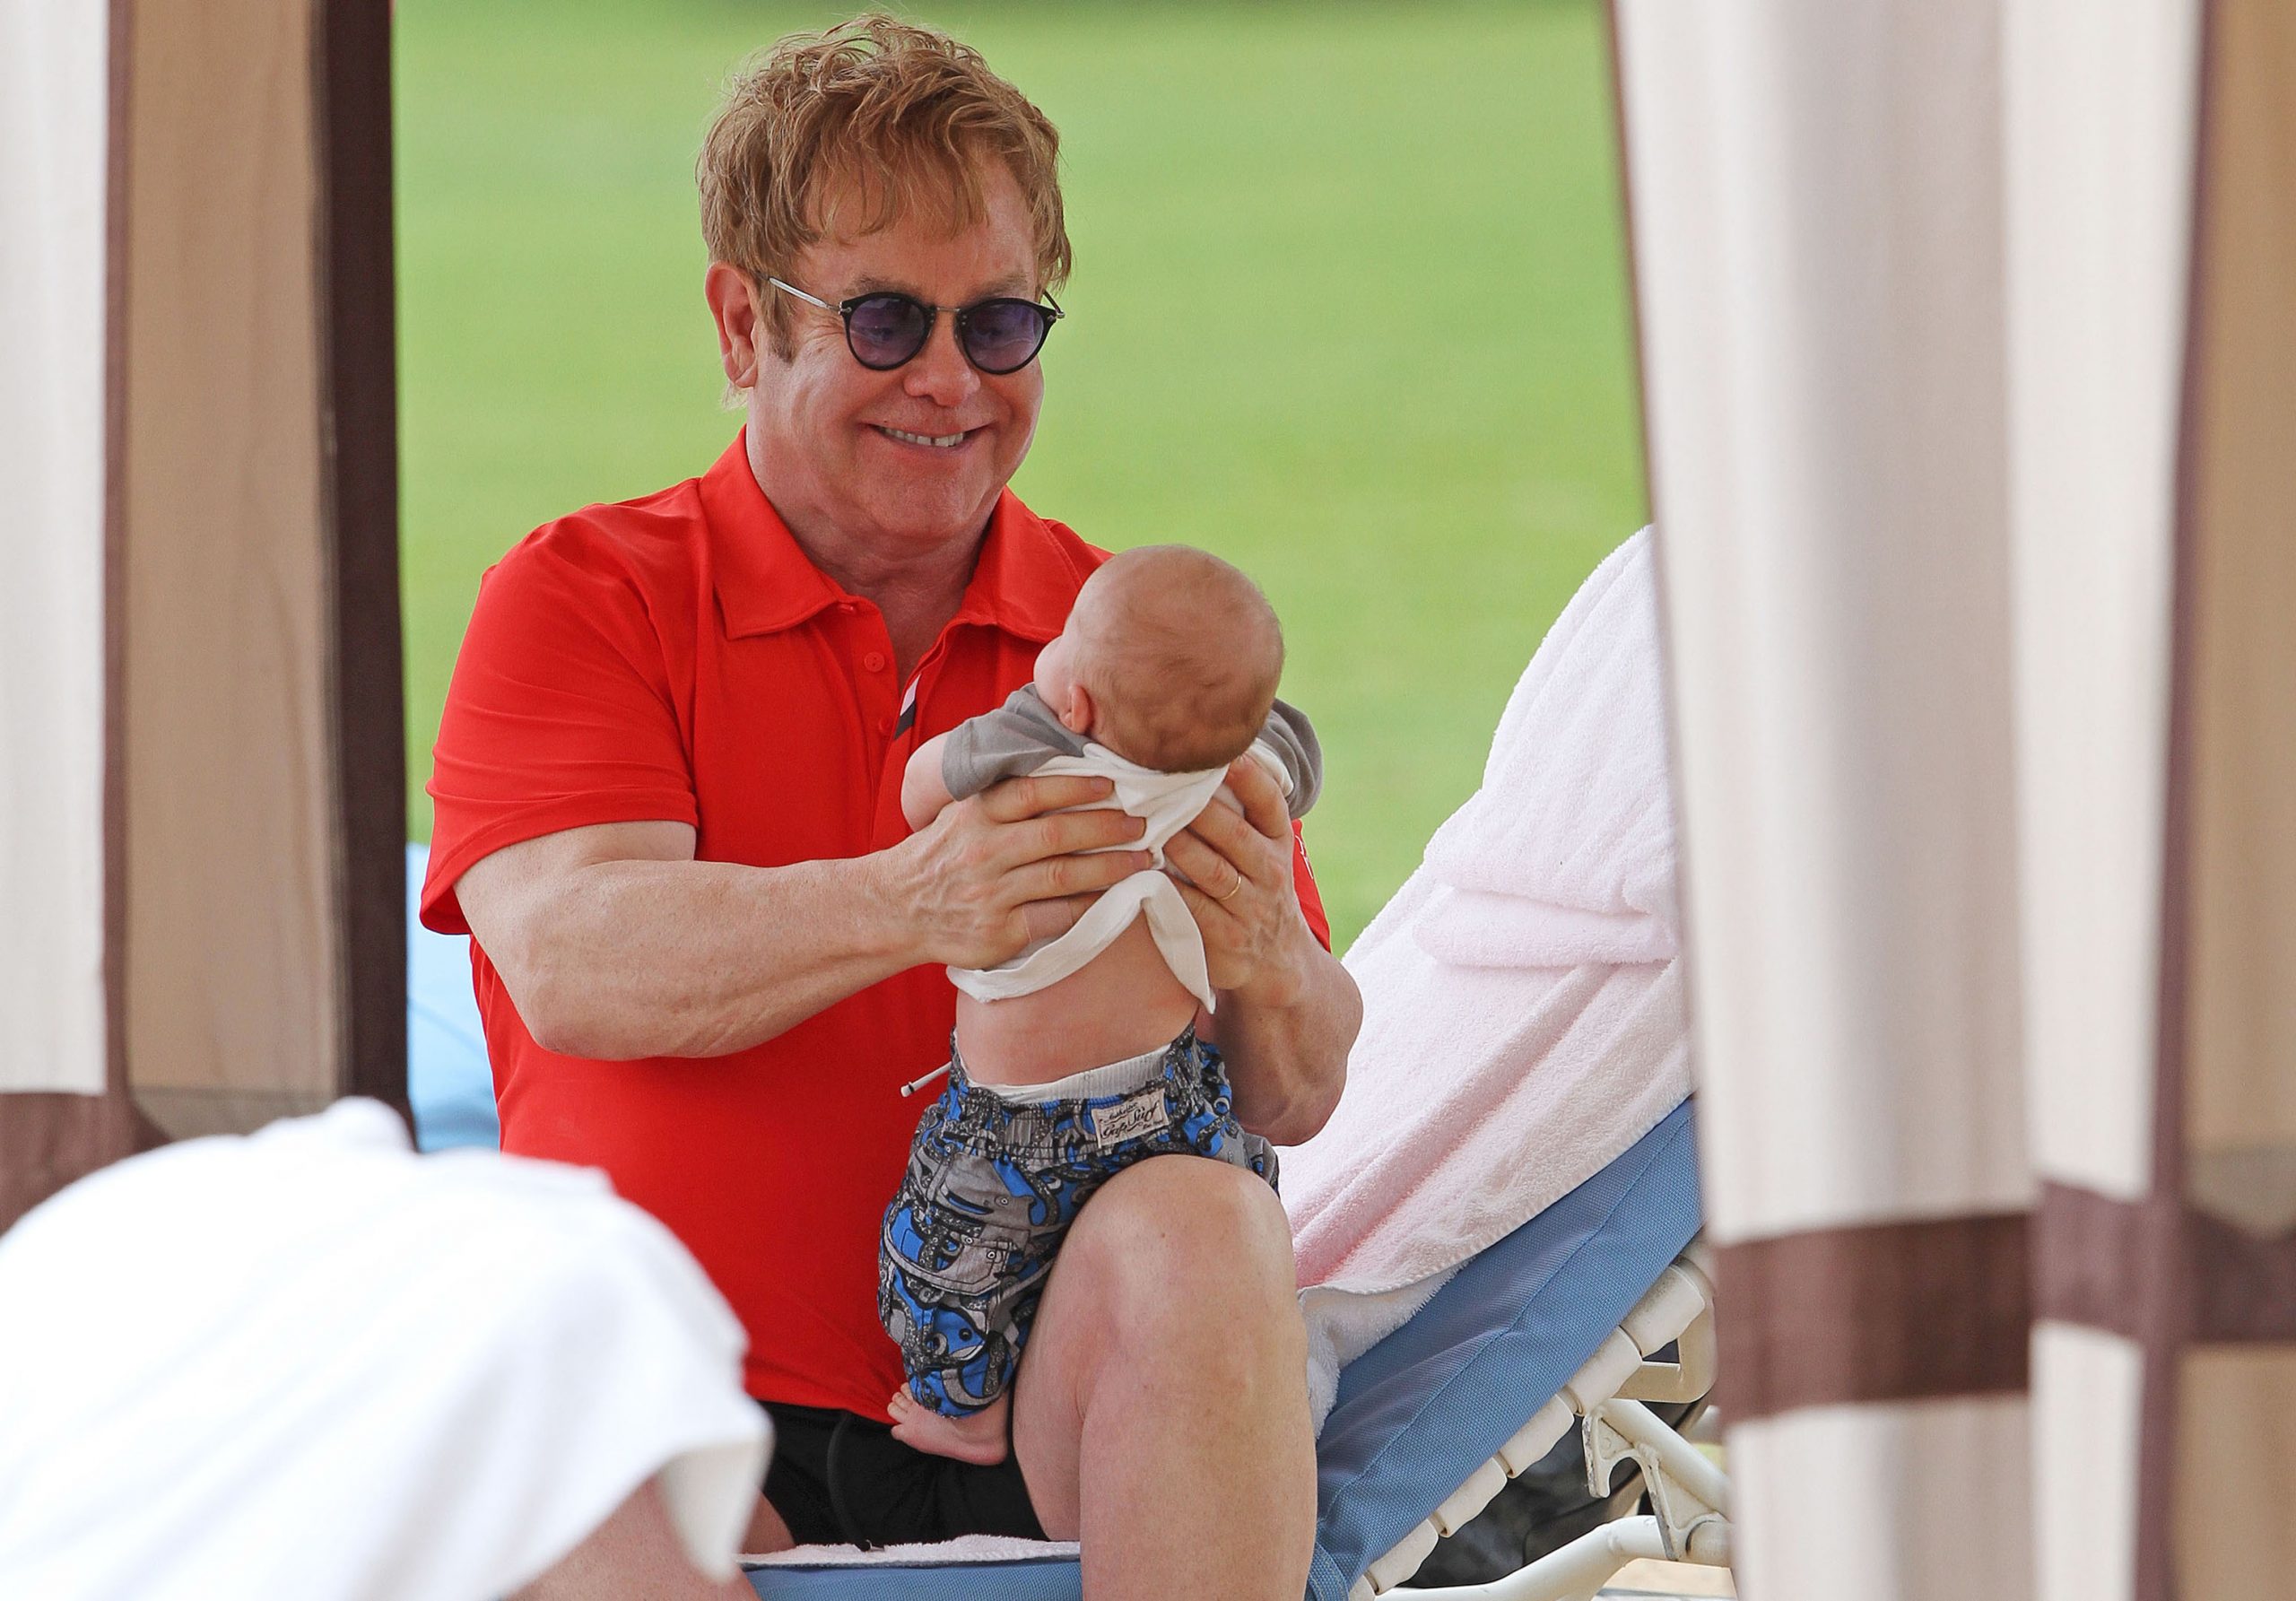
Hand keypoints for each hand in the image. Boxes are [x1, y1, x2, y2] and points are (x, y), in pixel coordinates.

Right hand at [882, 773, 1149, 969]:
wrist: (894, 910)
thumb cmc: (939, 856)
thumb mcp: (959, 814)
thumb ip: (1001, 797)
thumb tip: (1063, 771)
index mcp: (975, 815)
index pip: (1032, 792)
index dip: (1075, 786)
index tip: (1110, 785)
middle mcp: (983, 851)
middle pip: (1057, 834)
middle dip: (1107, 828)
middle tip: (1140, 825)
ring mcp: (990, 894)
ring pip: (1063, 877)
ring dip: (1110, 868)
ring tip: (1141, 860)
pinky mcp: (998, 932)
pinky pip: (1054, 917)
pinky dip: (1087, 906)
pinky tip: (1111, 898)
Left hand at [1163, 757, 1311, 1004]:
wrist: (1278, 962)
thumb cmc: (1257, 891)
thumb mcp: (1265, 851)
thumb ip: (1240, 812)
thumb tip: (1202, 757)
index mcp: (1278, 842)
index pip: (1269, 803)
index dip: (1249, 777)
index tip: (1225, 753)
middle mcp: (1270, 871)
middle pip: (1235, 834)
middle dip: (1200, 810)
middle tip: (1161, 785)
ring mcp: (1251, 907)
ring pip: (1213, 871)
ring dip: (1180, 847)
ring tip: (1147, 825)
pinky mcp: (1228, 938)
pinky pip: (1195, 909)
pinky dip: (1169, 889)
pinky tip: (1144, 872)